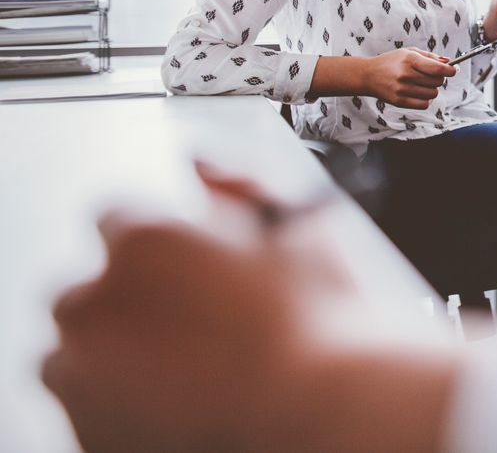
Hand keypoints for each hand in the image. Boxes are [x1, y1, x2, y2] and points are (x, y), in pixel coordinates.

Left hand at [43, 166, 456, 452]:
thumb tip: (200, 165)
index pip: (117, 216)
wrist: (318, 419)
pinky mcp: (87, 433)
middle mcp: (94, 304)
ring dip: (120, 351)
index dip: (160, 237)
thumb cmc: (316, 327)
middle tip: (201, 318)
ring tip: (196, 366)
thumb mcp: (298, 227)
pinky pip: (92, 406)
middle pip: (91, 288)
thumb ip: (238, 181)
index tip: (193, 262)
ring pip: (82, 351)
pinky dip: (125, 401)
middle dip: (133, 297)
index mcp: (142, 240)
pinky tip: (188, 398)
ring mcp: (82, 375)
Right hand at [362, 48, 455, 108]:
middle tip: (430, 75)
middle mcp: (406, 75)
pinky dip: (425, 99)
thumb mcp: (409, 52)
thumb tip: (449, 63)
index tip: (454, 70)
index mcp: (409, 59)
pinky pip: (425, 104)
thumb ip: (430, 56)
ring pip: (433, 93)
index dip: (450, 70)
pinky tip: (418, 92)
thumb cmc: (392, 62)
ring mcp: (402, 89)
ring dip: (432, 89)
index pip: (437, 68)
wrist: (368, 75)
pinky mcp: (399, 102)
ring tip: (421, 83)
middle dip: (439, 78)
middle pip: (438, 81)